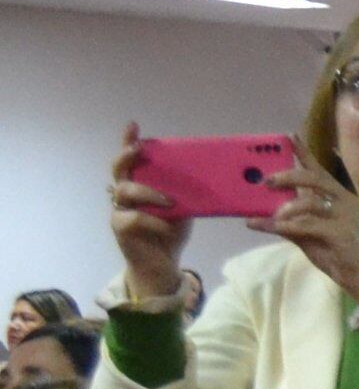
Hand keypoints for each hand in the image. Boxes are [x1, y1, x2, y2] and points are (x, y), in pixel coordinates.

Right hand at [108, 126, 188, 302]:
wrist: (163, 262)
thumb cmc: (170, 231)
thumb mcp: (183, 208)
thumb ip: (184, 193)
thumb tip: (210, 176)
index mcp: (139, 183)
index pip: (131, 159)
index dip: (128, 141)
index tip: (133, 126)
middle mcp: (124, 192)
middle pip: (119, 168)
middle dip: (127, 156)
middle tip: (138, 148)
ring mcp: (119, 208)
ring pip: (125, 190)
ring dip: (149, 192)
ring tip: (170, 201)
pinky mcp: (120, 226)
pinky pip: (134, 218)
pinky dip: (153, 220)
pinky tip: (167, 225)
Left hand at [262, 163, 358, 311]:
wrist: (357, 277)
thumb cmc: (333, 252)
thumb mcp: (305, 234)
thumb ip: (285, 222)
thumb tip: (253, 217)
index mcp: (336, 197)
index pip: (318, 171)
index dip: (305, 153)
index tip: (290, 136)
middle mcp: (344, 202)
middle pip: (315, 179)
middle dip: (289, 176)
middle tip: (267, 181)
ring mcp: (345, 217)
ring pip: (311, 203)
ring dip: (286, 208)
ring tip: (272, 217)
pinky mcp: (341, 234)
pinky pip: (309, 225)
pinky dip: (288, 226)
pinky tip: (274, 227)